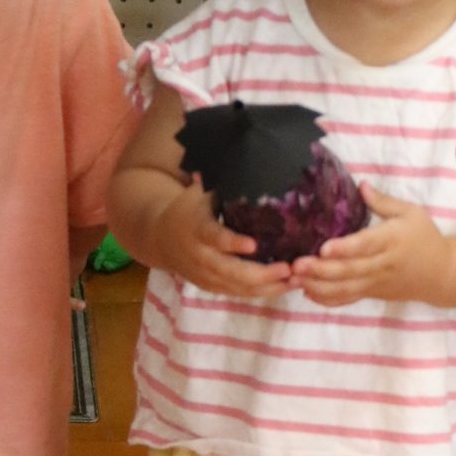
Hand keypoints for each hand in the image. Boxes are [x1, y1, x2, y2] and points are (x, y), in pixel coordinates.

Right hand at [153, 176, 292, 298]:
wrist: (159, 237)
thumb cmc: (189, 208)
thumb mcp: (201, 193)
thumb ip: (225, 186)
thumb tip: (255, 161)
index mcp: (196, 228)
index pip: (214, 237)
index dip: (232, 243)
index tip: (254, 244)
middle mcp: (199, 255)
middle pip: (229, 271)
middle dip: (260, 274)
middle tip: (288, 268)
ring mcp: (204, 275)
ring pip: (236, 287)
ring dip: (267, 287)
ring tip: (296, 280)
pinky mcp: (211, 287)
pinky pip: (238, 294)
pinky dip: (262, 293)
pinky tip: (285, 287)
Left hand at [291, 183, 450, 305]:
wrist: (442, 274)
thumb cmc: (425, 238)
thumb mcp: (412, 213)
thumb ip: (384, 201)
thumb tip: (360, 185)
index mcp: (392, 240)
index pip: (366, 245)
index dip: (345, 248)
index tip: (323, 247)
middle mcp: (383, 264)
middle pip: (350, 270)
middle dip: (321, 269)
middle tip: (296, 264)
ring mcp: (376, 282)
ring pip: (346, 288)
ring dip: (319, 285)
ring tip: (295, 279)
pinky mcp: (373, 293)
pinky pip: (349, 298)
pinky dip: (328, 299)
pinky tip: (308, 292)